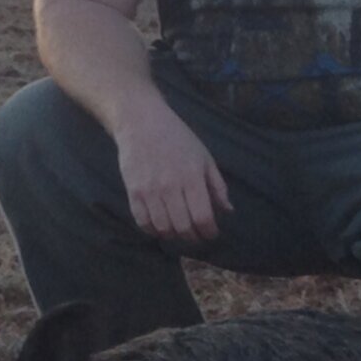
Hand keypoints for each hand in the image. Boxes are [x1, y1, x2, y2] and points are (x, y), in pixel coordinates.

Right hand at [113, 102, 232, 242]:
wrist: (141, 122)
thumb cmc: (178, 139)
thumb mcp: (204, 157)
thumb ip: (217, 186)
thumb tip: (227, 211)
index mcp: (192, 177)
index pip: (203, 217)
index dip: (209, 232)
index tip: (211, 234)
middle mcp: (170, 187)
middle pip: (183, 227)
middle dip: (193, 238)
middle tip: (197, 236)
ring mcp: (150, 190)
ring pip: (163, 228)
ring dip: (174, 236)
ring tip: (179, 231)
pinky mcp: (133, 192)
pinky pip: (142, 222)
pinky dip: (153, 230)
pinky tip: (161, 226)